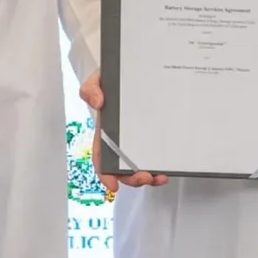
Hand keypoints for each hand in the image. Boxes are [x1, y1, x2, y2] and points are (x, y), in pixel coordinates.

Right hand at [79, 73, 165, 193]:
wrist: (134, 71)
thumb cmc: (112, 80)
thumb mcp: (98, 80)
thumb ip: (91, 89)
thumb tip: (97, 103)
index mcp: (105, 130)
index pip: (101, 156)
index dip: (105, 173)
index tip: (112, 185)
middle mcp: (121, 140)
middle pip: (122, 167)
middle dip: (132, 178)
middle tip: (144, 177)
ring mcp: (138, 140)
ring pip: (140, 167)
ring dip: (148, 178)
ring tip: (158, 177)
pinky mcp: (154, 138)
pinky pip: (156, 157)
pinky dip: (160, 167)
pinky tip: (166, 170)